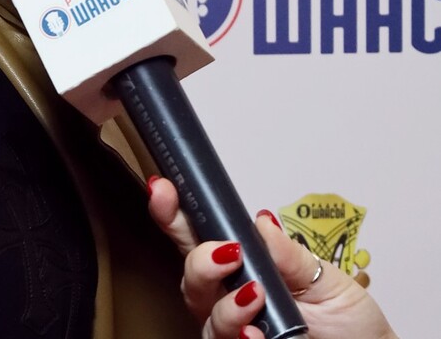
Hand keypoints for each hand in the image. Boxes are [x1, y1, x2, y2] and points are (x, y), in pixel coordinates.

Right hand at [146, 176, 397, 338]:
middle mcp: (228, 297)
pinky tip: (254, 333)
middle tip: (226, 253)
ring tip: (256, 297)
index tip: (163, 188)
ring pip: (204, 314)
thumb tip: (259, 221)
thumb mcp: (327, 279)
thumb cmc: (349, 322)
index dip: (174, 213)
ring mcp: (233, 329)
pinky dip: (238, 334)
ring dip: (226, 305)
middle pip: (191, 276)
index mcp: (243, 266)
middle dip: (199, 261)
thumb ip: (289, 255)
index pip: (198, 237)